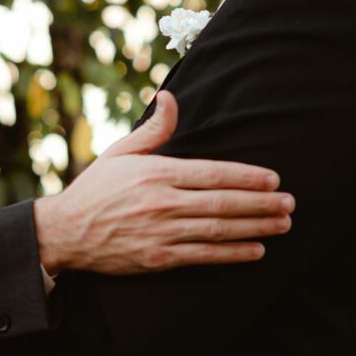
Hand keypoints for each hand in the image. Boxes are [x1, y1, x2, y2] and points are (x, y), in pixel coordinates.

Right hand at [31, 90, 294, 274]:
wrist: (65, 232)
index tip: (274, 179)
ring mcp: (161, 232)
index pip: (213, 173)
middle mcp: (162, 202)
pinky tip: (256, 250)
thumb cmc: (96, 189)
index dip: (247, 177)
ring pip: (218, 230)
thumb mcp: (120, 152)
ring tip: (283, 224)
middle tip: (291, 203)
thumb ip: (153, 128)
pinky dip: (232, 254)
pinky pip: (203, 256)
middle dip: (262, 203)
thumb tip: (170, 97)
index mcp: (157, 172)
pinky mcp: (158, 258)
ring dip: (256, 227)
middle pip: (223, 202)